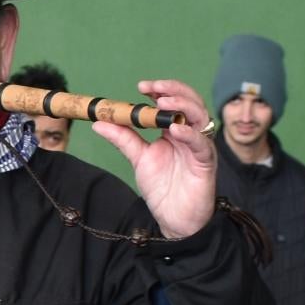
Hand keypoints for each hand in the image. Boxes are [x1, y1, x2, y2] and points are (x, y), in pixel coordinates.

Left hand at [93, 79, 219, 239]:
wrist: (173, 219)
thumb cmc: (161, 188)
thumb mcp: (138, 158)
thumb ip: (123, 138)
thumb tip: (99, 122)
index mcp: (174, 129)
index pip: (172, 101)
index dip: (160, 90)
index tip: (142, 86)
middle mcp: (190, 134)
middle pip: (190, 102)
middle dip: (172, 90)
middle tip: (153, 88)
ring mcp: (199, 146)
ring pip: (200, 117)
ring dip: (182, 106)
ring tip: (163, 103)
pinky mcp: (206, 162)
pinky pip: (201, 144)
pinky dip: (189, 134)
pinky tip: (175, 129)